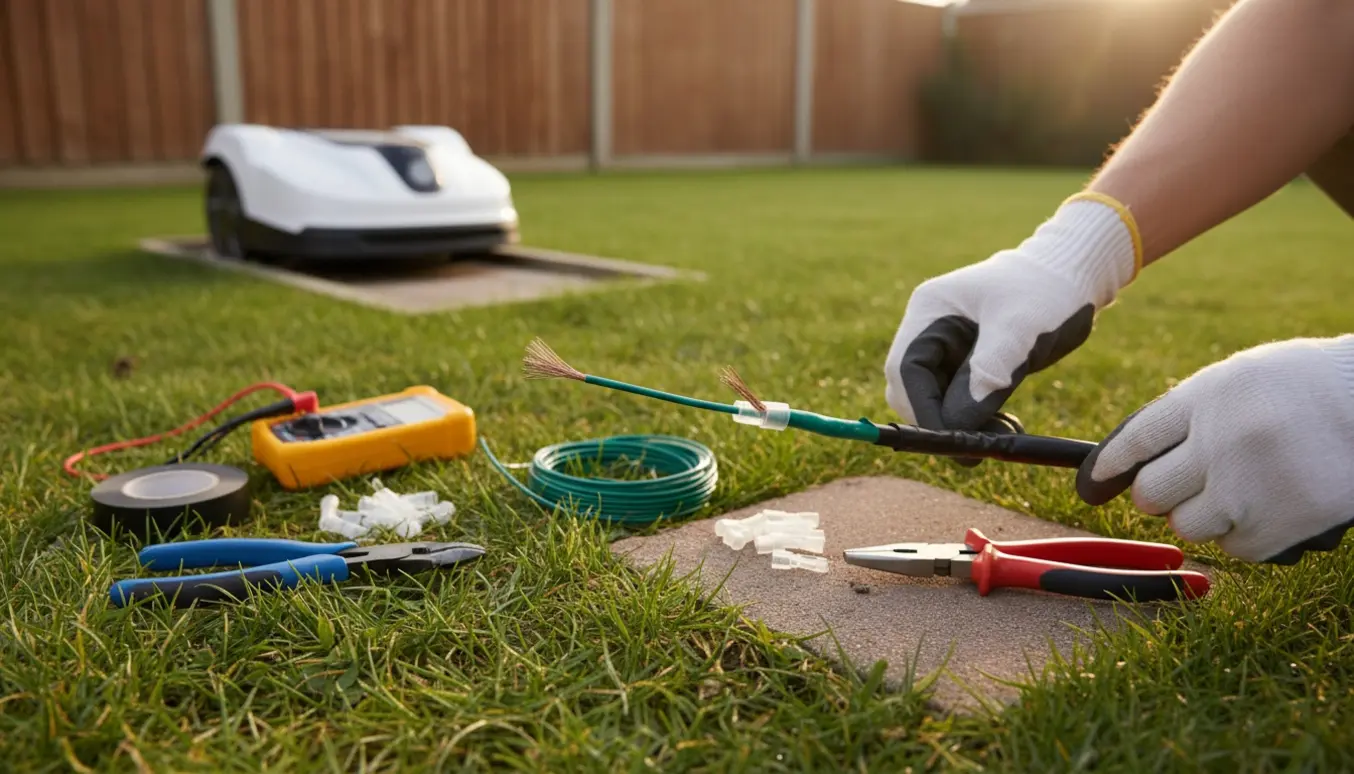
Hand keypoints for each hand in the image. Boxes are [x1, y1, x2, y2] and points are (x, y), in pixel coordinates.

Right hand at [884, 195, 1138, 441]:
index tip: (952, 440)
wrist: (1074, 275)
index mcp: (930, 310)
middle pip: (910, 388)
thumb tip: (956, 424)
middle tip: (979, 446)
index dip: (922, 409)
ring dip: (959, 424)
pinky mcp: (965, 361)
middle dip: (939, 420)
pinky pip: (956, 399)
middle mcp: (929, 328)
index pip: (905, 369)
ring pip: (933, 399)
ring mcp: (946, 346)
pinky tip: (1006, 426)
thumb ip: (987, 374)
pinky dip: (975, 418)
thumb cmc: (1048, 292)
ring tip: (1003, 435)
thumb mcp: (1020, 331)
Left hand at [1077, 336, 1353, 563]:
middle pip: (1150, 492)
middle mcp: (1219, 442)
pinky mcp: (1277, 528)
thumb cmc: (1311, 388)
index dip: (1109, 465)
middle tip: (1183, 487)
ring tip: (1240, 491)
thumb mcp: (1245, 377)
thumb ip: (1193, 412)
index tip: (1095, 481)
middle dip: (1158, 494)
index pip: (1135, 440)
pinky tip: (1273, 506)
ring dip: (1204, 515)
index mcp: (1208, 396)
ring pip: (1187, 525)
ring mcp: (1247, 488)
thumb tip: (1135, 457)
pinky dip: (1246, 534)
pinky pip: (1234, 547)